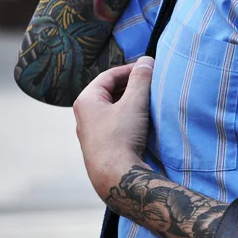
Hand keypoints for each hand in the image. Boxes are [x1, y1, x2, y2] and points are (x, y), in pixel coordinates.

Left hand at [73, 56, 154, 198]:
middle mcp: (85, 115)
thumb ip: (141, 80)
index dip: (130, 70)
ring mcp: (92, 133)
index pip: (109, 76)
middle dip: (132, 87)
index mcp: (86, 100)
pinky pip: (116, 125)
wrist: (115, 177)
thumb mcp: (134, 103)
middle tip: (152, 85)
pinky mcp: (102, 147)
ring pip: (113, 109)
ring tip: (150, 103)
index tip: (149, 70)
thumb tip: (146, 61)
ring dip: (132, 103)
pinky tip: (144, 124)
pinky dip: (130, 119)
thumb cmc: (120, 138)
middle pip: (110, 92)